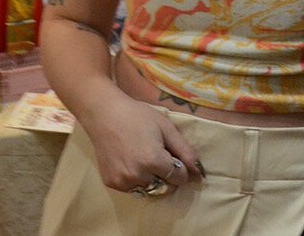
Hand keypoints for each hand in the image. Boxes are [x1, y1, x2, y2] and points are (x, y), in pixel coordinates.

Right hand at [81, 93, 202, 195]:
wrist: (104, 114)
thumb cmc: (137, 116)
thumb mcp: (166, 127)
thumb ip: (184, 151)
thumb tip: (199, 171)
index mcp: (153, 161)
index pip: (178, 178)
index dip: (179, 168)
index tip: (173, 157)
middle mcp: (138, 176)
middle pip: (164, 187)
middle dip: (166, 176)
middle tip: (157, 156)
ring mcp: (123, 181)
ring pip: (148, 190)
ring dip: (151, 180)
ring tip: (143, 159)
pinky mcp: (111, 183)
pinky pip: (131, 188)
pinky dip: (134, 180)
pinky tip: (129, 161)